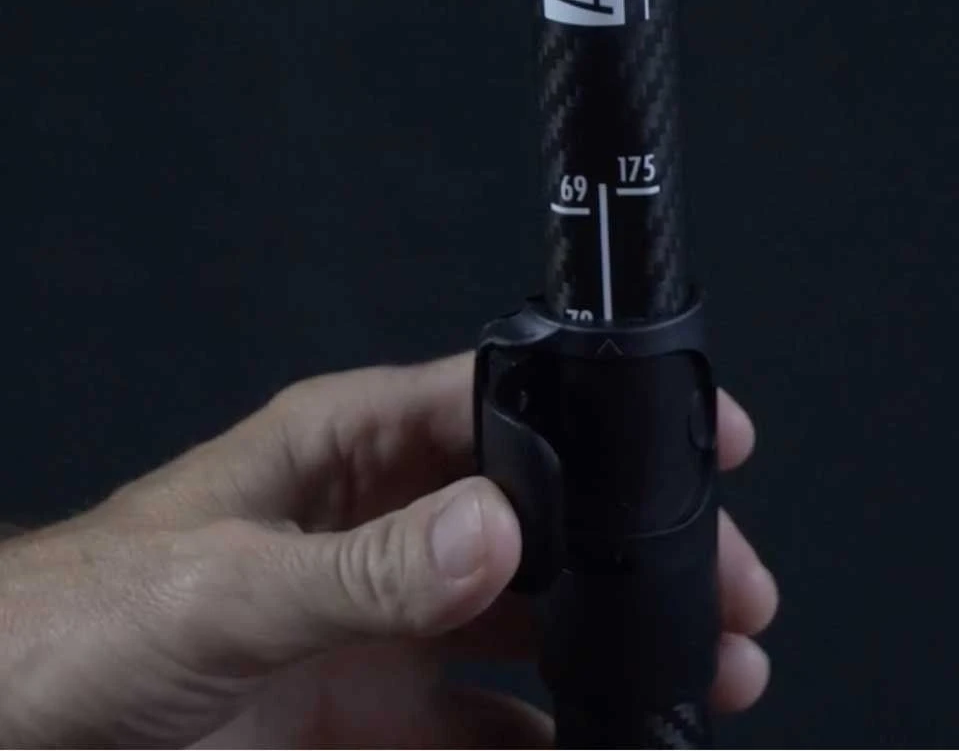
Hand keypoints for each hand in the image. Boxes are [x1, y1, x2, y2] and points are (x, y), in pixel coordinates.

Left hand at [0, 353, 777, 746]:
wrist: (8, 732)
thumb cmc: (75, 625)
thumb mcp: (224, 590)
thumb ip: (361, 572)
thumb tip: (493, 534)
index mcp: (346, 450)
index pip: (493, 406)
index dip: (593, 414)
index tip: (690, 435)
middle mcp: (379, 527)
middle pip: (536, 521)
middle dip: (629, 548)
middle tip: (723, 585)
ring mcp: (382, 623)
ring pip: (528, 624)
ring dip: (611, 645)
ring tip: (702, 670)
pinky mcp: (371, 712)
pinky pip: (485, 725)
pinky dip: (548, 742)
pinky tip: (602, 750)